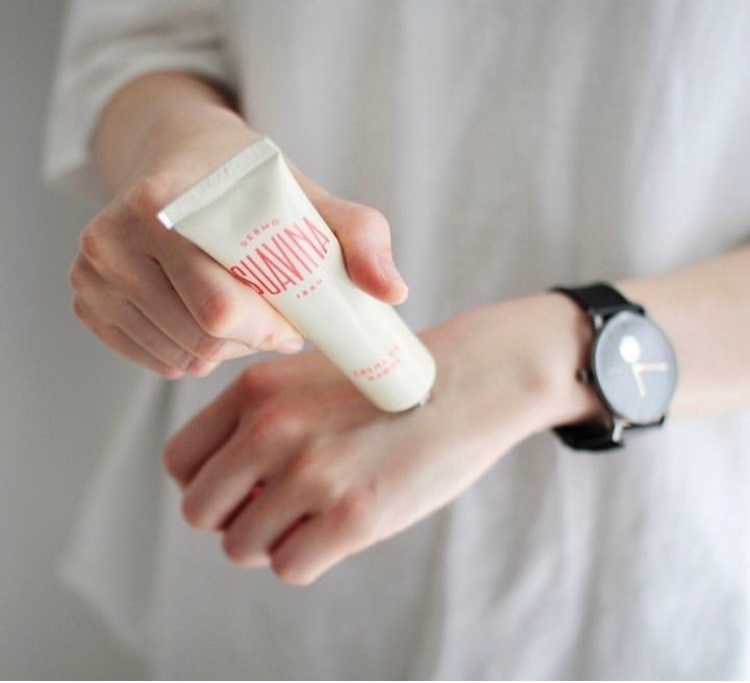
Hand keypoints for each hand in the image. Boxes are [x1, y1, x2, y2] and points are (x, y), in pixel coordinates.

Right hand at [70, 93, 406, 377]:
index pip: (219, 310)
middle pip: (199, 341)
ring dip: (221, 349)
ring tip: (240, 309)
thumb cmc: (252, 183)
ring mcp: (91, 273)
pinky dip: (189, 351)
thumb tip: (392, 294)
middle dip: (249, 340)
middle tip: (272, 314)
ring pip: (177, 358)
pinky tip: (205, 315)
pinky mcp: (86, 299)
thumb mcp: (314, 199)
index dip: (268, 328)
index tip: (292, 314)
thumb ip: (361, 237)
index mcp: (162, 207)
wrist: (184, 158)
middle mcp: (111, 240)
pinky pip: (152, 360)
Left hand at [163, 295, 597, 583]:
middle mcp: (272, 428)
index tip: (238, 487)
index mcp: (257, 389)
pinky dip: (308, 557)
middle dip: (233, 518)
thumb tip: (224, 483)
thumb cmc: (387, 384)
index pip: (180, 460)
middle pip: (200, 510)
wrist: (467, 383)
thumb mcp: (309, 375)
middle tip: (273, 509)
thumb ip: (258, 418)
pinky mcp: (351, 516)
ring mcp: (311, 473)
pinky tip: (339, 528)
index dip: (205, 482)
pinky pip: (289, 567)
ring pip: (241, 546)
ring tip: (313, 516)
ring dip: (272, 541)